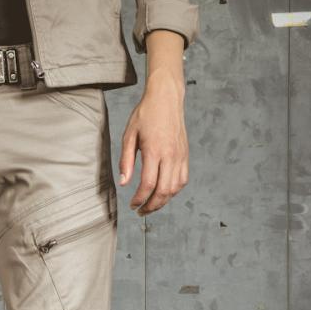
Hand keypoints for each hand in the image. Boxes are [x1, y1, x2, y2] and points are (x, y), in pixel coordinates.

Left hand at [119, 67, 188, 215]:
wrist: (167, 98)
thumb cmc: (145, 115)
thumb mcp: (129, 135)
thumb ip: (126, 161)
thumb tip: (124, 183)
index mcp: (155, 150)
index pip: (148, 184)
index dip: (139, 199)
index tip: (132, 205)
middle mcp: (171, 155)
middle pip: (164, 191)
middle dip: (151, 206)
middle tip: (140, 211)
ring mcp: (180, 155)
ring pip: (175, 188)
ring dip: (163, 201)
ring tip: (150, 205)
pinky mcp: (185, 154)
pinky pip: (183, 179)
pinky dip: (173, 191)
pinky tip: (163, 192)